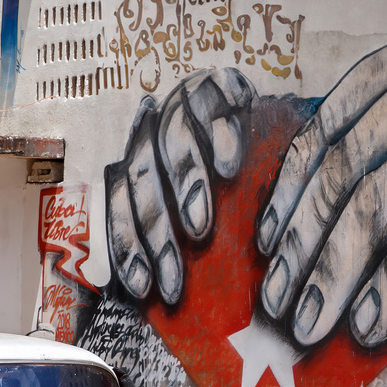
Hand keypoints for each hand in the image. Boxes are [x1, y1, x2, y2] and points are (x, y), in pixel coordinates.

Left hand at [105, 69, 255, 303]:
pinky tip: (231, 165)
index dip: (128, 247)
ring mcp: (184, 100)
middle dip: (154, 233)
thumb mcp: (212, 217)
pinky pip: (214, 103)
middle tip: (177, 279)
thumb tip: (178, 304)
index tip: (147, 290)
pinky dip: (220, 134)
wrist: (266, 115)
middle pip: (140, 176)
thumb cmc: (242, 186)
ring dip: (181, 187)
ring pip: (170, 137)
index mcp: (141, 161)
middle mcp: (154, 128)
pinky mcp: (221, 82)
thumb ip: (193, 246)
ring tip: (200, 228)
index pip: (120, 203)